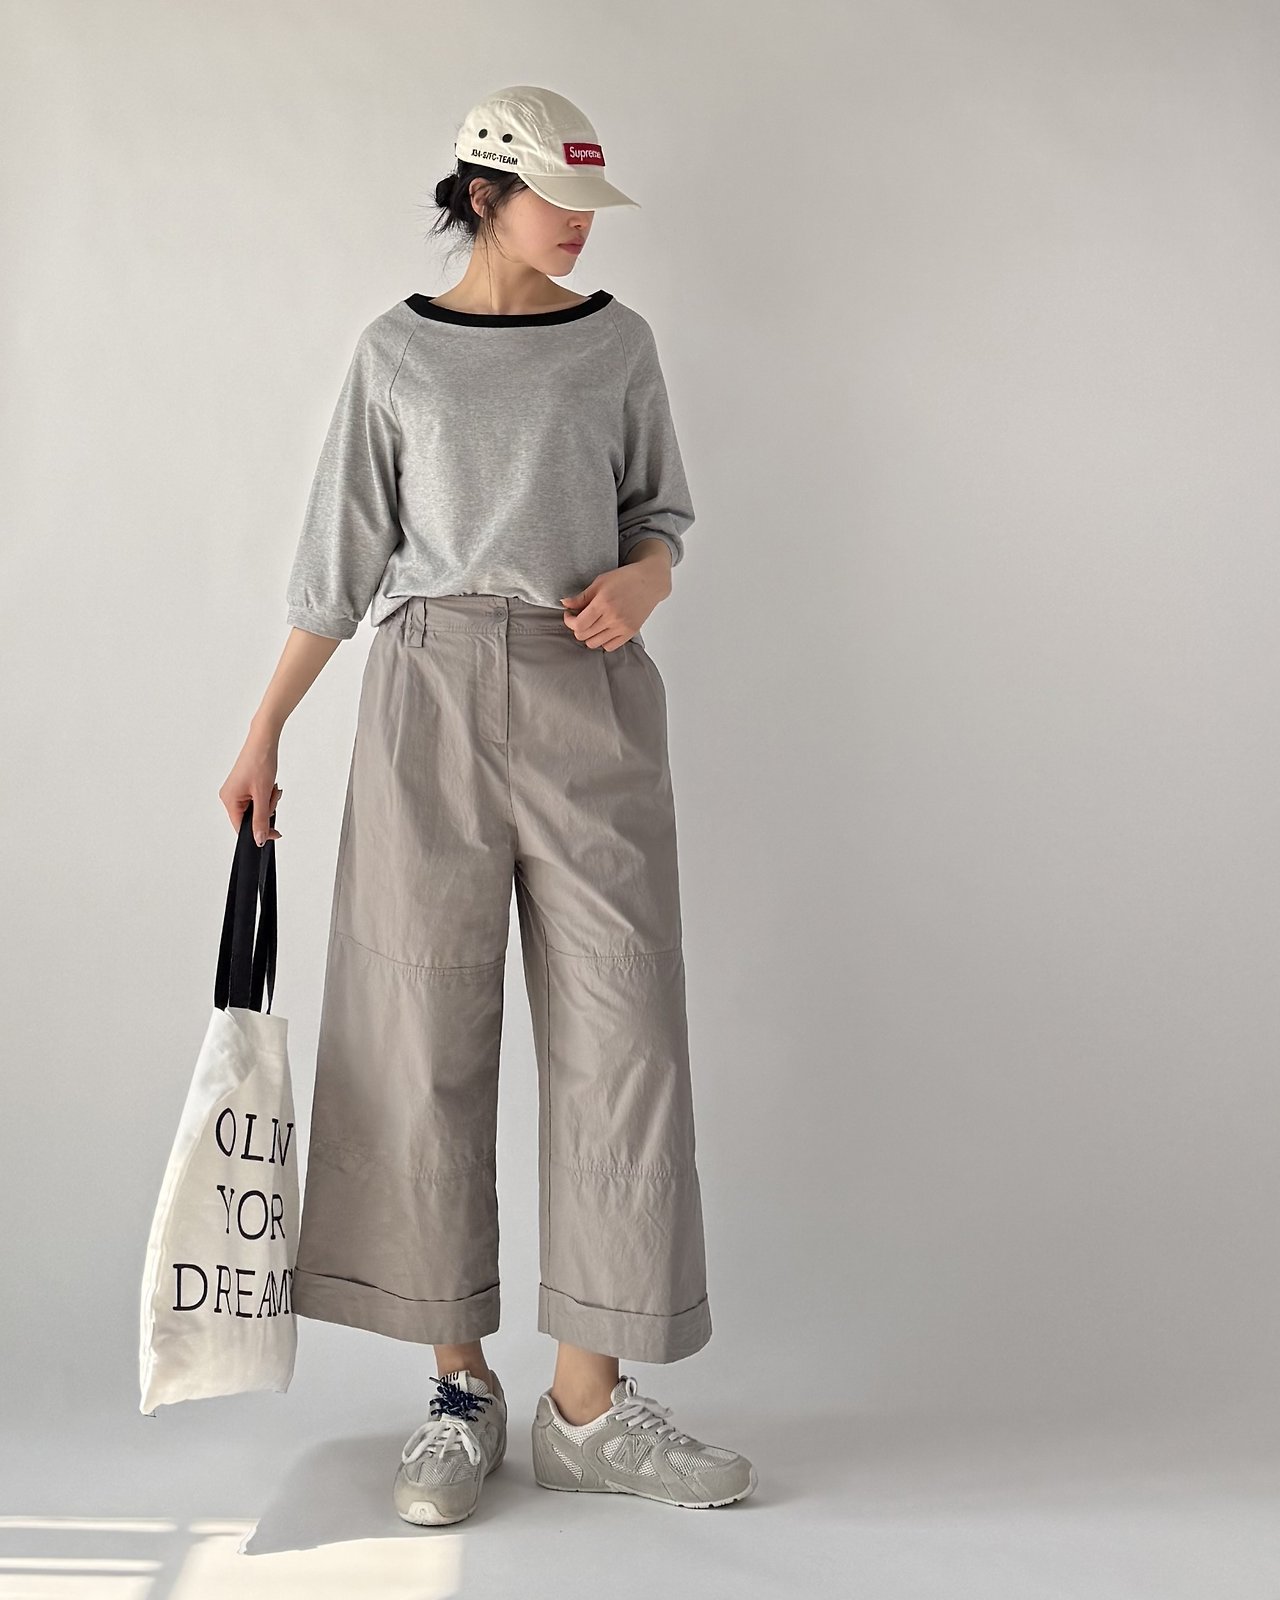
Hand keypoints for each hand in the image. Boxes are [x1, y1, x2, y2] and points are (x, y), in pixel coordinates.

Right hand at [219, 727, 283, 845]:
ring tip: (272, 787)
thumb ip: (261, 820)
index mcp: (229, 800)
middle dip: (266, 810)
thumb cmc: (260, 761)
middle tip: (272, 796)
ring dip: (268, 801)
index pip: (241, 828)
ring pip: (256, 808)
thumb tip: (259, 840)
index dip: (260, 832)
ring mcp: (236, 791)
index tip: (275, 833)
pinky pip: (256, 799)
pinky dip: (266, 795)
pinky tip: (270, 785)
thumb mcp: (263, 795)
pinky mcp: (243, 786)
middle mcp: (229, 796)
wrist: (264, 740)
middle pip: (250, 818)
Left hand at [561, 545, 671, 649]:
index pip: (578, 624)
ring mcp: (622, 627)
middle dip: (576, 628)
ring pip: (594, 644)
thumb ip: (581, 596)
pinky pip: (609, 647)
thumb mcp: (600, 582)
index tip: (569, 614)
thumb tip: (565, 604)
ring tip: (590, 625)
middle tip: (578, 618)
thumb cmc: (625, 578)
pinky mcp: (630, 633)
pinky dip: (602, 641)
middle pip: (584, 635)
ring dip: (588, 636)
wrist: (650, 582)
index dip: (568, 621)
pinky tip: (602, 630)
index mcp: (603, 603)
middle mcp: (612, 618)